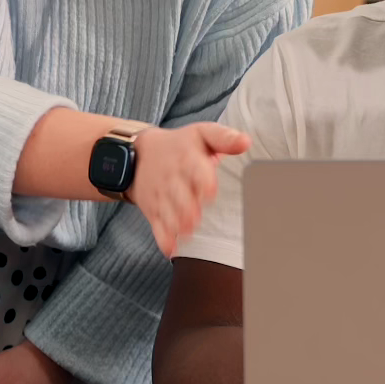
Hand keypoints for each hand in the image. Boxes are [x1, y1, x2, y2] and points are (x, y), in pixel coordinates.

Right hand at [123, 124, 249, 256]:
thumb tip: (246, 142)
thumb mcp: (201, 134)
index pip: (195, 170)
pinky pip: (156, 225)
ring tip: (187, 233)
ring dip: (177, 224)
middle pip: (179, 195)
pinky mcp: (153, 210)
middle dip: (187, 208)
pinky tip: (172, 249)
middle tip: (196, 219)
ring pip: (167, 212)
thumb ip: (224, 138)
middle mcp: (172, 178)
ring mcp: (161, 196)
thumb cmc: (180, 146)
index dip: (203, 182)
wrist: (138, 154)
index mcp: (187, 158)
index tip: (209, 193)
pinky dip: (164, 239)